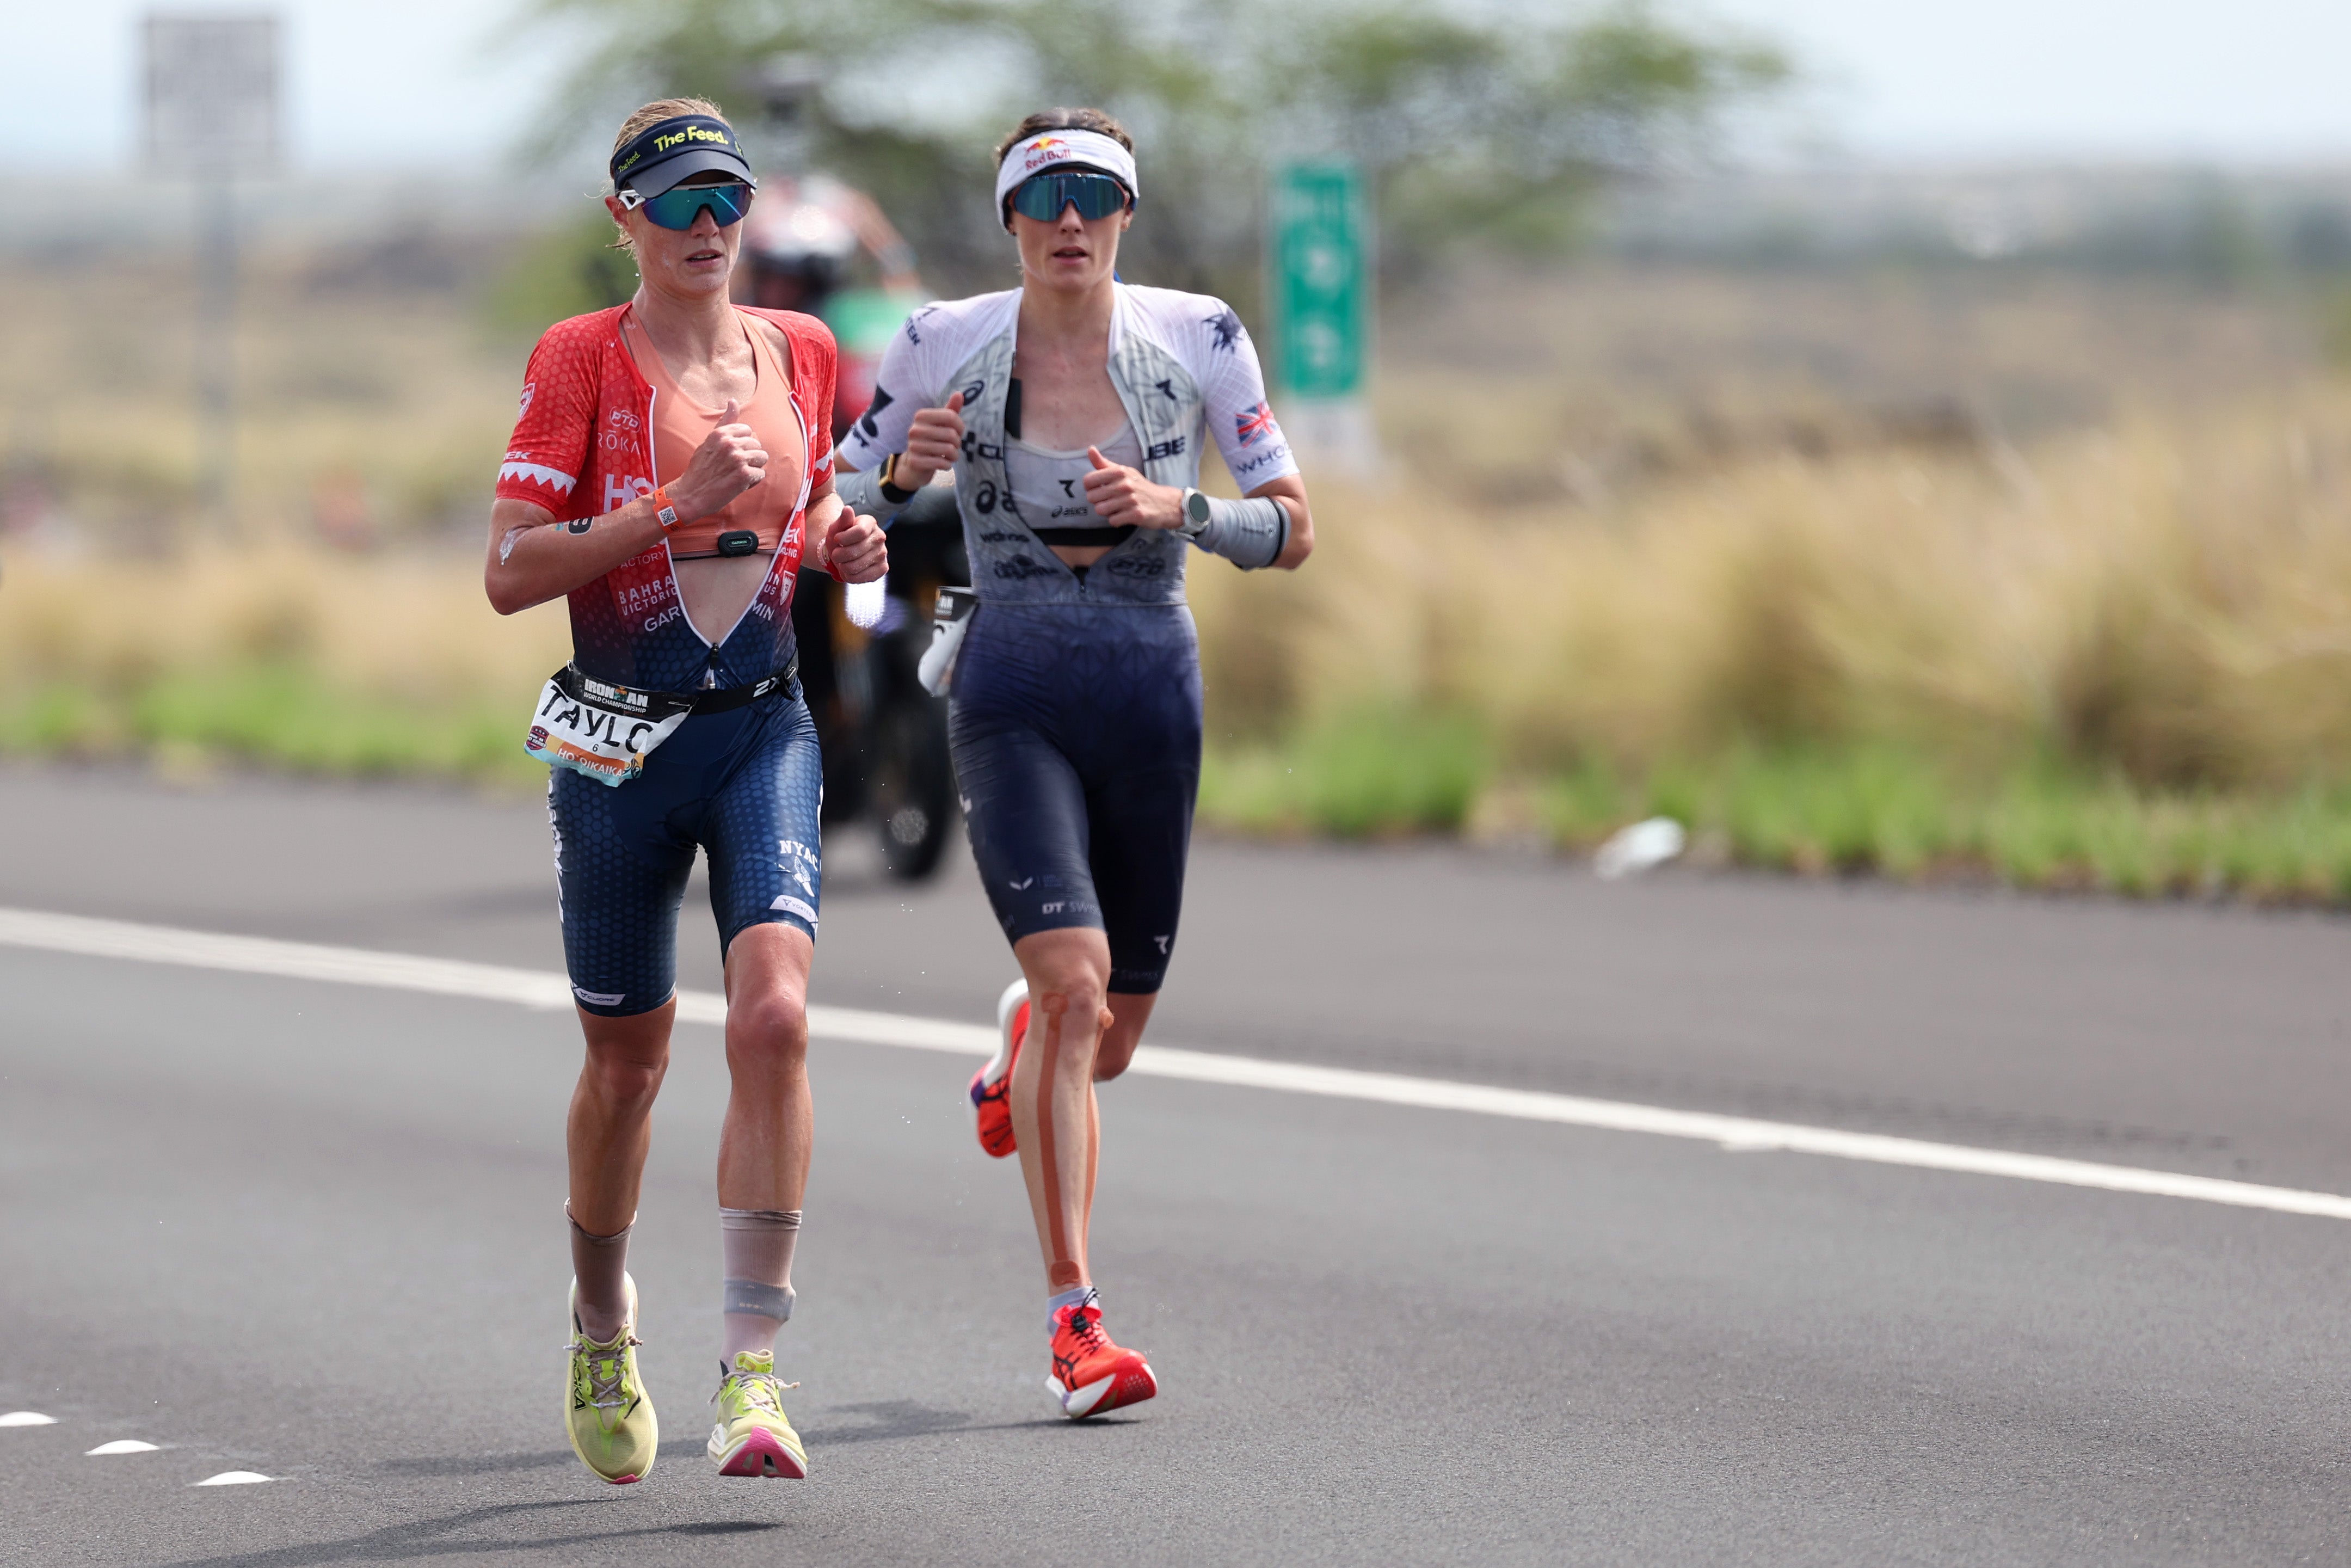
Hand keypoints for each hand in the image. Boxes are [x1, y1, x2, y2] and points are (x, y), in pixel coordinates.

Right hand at [671, 399, 766, 519]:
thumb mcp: (710, 440)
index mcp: (721, 433)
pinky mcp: (744, 475)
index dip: (742, 445)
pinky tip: (737, 484)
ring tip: (736, 474)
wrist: (690, 494)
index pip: (748, 431)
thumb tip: (733, 401)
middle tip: (732, 467)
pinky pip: (760, 474)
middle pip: (757, 445)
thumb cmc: (700, 468)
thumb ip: (725, 421)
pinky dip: (752, 482)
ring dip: (753, 468)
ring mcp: (738, 459)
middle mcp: (730, 443)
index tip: (730, 454)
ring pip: (762, 459)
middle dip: (749, 457)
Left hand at [825, 508, 888, 583]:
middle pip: (854, 551)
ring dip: (843, 567)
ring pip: (855, 566)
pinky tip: (849, 570)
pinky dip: (850, 576)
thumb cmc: (840, 538)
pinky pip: (862, 577)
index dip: (844, 539)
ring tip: (843, 562)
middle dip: (838, 555)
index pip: (860, 532)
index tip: (837, 539)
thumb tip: (848, 509)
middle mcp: (880, 537)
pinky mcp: (883, 568)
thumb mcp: (837, 527)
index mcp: (870, 523)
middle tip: (837, 554)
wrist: (845, 552)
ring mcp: (883, 553)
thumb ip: (842, 520)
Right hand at [893, 390, 964, 488]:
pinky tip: (944, 463)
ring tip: (950, 456)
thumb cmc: (931, 440)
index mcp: (921, 416)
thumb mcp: (940, 424)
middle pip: (951, 434)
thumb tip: (959, 394)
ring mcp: (913, 446)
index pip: (951, 416)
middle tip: (953, 446)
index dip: (960, 426)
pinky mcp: (916, 462)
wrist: (914, 465)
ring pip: (948, 449)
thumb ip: (950, 410)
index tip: (958, 432)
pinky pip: (942, 463)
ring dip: (954, 455)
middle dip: (957, 443)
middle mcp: (914, 429)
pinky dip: (947, 465)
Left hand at [1083, 446, 1183, 528]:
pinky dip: (1117, 521)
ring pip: (1100, 510)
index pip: (1088, 480)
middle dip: (1098, 501)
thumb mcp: (1123, 472)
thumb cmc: (1140, 487)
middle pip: (1092, 497)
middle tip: (1111, 501)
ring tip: (1118, 508)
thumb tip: (1090, 449)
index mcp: (1119, 471)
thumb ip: (1104, 463)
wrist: (1166, 502)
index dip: (1090, 488)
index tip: (1099, 489)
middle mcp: (1125, 484)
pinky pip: (1113, 521)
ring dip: (1107, 512)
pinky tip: (1125, 516)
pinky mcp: (1136, 514)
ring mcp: (1131, 499)